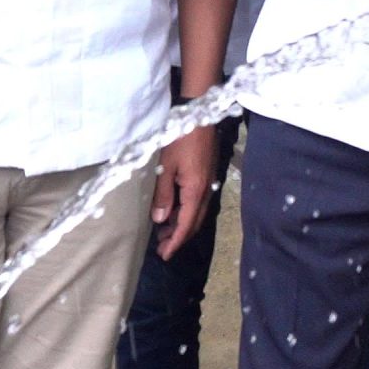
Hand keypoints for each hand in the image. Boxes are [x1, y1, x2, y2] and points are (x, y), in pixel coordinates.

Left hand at [149, 126, 218, 259]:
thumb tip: (161, 220)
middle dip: (179, 237)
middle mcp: (205, 190)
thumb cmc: (180, 138)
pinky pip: (197, 201)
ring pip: (196, 212)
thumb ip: (163, 195)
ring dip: (182, 224)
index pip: (186, 224)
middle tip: (162, 248)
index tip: (165, 255)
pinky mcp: (206, 174)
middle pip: (194, 222)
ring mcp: (208, 182)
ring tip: (164, 232)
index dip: (176, 242)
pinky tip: (174, 210)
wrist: (200, 113)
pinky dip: (186, 211)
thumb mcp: (165, 166)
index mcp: (196, 190)